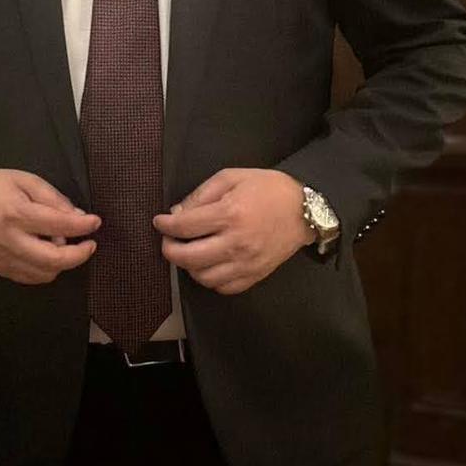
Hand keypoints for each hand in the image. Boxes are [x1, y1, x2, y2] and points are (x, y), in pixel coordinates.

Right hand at [0, 167, 100, 284]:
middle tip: (89, 244)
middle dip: (79, 255)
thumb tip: (76, 216)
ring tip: (65, 247)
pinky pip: (28, 278)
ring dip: (62, 264)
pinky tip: (48, 257)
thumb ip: (52, 198)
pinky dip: (44, 271)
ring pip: (43, 274)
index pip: (60, 225)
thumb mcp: (24, 180)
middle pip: (54, 259)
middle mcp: (10, 240)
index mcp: (17, 213)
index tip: (95, 222)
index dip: (83, 226)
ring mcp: (2, 257)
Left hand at [152, 168, 313, 294]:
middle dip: (169, 250)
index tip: (160, 222)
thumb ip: (202, 194)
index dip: (165, 225)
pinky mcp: (256, 275)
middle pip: (189, 257)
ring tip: (189, 252)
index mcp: (230, 214)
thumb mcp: (231, 177)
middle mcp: (236, 243)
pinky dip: (210, 279)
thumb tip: (178, 214)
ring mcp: (246, 263)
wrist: (305, 209)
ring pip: (204, 277)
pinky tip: (209, 264)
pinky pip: (223, 288)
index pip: (185, 227)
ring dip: (189, 267)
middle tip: (168, 240)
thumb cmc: (267, 188)